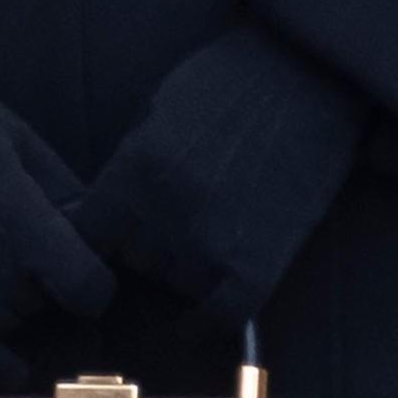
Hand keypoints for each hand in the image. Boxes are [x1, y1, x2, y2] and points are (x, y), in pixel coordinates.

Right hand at [0, 0, 111, 383]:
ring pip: (3, 326)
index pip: (85, 287)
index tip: (88, 270)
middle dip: (46, 282)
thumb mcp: (15, 132)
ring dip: (13, 307)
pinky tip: (8, 362)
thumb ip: (61, 188)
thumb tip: (96, 235)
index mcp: (14, 210)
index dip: (96, 283)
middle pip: (43, 305)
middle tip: (27, 246)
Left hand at [75, 22, 365, 329]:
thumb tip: (110, 211)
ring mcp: (212, 241)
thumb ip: (132, 163)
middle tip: (173, 226)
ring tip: (207, 240)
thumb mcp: (159, 108)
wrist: (308, 75)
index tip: (109, 238)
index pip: (89, 233)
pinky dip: (212, 322)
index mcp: (135, 168)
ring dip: (183, 271)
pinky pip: (222, 316)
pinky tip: (206, 316)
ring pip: (174, 285)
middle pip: (132, 259)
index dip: (99, 236)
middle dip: (145, 246)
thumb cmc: (231, 80)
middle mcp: (165, 211)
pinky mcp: (259, 264)